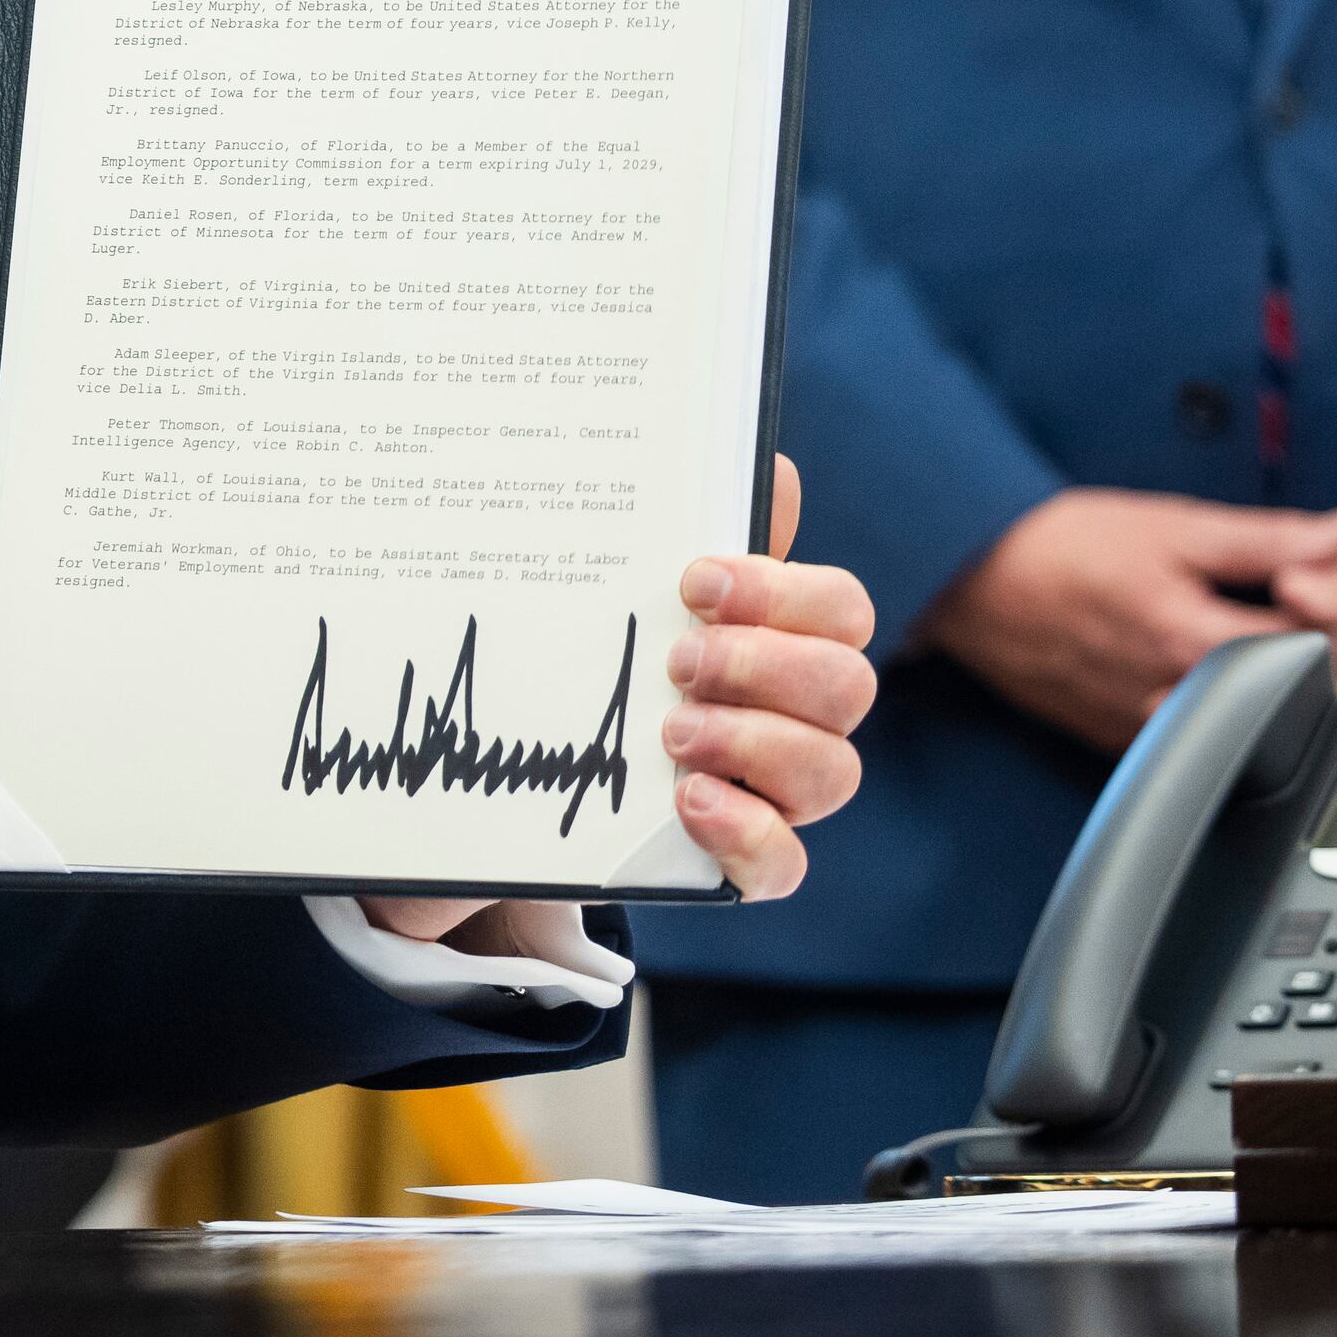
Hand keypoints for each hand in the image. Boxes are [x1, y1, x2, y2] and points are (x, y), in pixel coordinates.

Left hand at [360, 457, 879, 933]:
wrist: (486, 780)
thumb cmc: (566, 664)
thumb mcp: (602, 595)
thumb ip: (679, 532)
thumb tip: (772, 471)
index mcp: (772, 637)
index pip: (841, 608)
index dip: (786, 592)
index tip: (693, 583)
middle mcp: (788, 714)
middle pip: (851, 685)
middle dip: (767, 664)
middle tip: (677, 662)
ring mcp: (768, 791)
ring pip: (834, 771)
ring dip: (756, 741)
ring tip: (672, 733)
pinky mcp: (733, 861)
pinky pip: (785, 865)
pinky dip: (747, 831)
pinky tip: (688, 801)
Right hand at [927, 487, 1336, 752]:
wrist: (963, 580)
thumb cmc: (1054, 545)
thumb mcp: (1168, 522)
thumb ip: (1265, 537)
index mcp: (1198, 638)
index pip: (1321, 644)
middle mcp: (1178, 692)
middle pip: (1298, 698)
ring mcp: (1148, 723)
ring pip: (1256, 727)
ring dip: (1314, 710)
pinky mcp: (1119, 735)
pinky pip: (1204, 739)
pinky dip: (1249, 723)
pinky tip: (1276, 715)